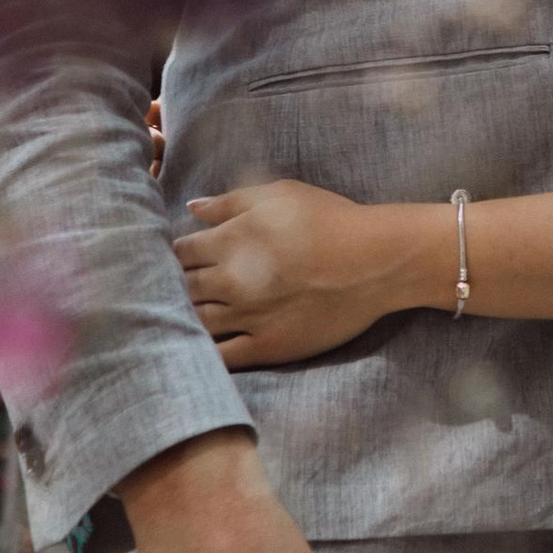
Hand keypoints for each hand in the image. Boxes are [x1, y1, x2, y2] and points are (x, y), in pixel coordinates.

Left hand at [175, 180, 440, 368]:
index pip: (181, 251)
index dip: (177, 254)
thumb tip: (193, 208)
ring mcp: (248, 317)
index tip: (182, 258)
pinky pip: (222, 357)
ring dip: (185, 317)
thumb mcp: (281, 195)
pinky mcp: (268, 346)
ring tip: (187, 315)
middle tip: (178, 287)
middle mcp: (232, 280)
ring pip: (196, 322)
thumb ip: (232, 201)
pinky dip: (204, 352)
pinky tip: (199, 347)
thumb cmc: (331, 221)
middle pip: (183, 287)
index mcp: (232, 239)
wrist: (376, 262)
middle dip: (176, 286)